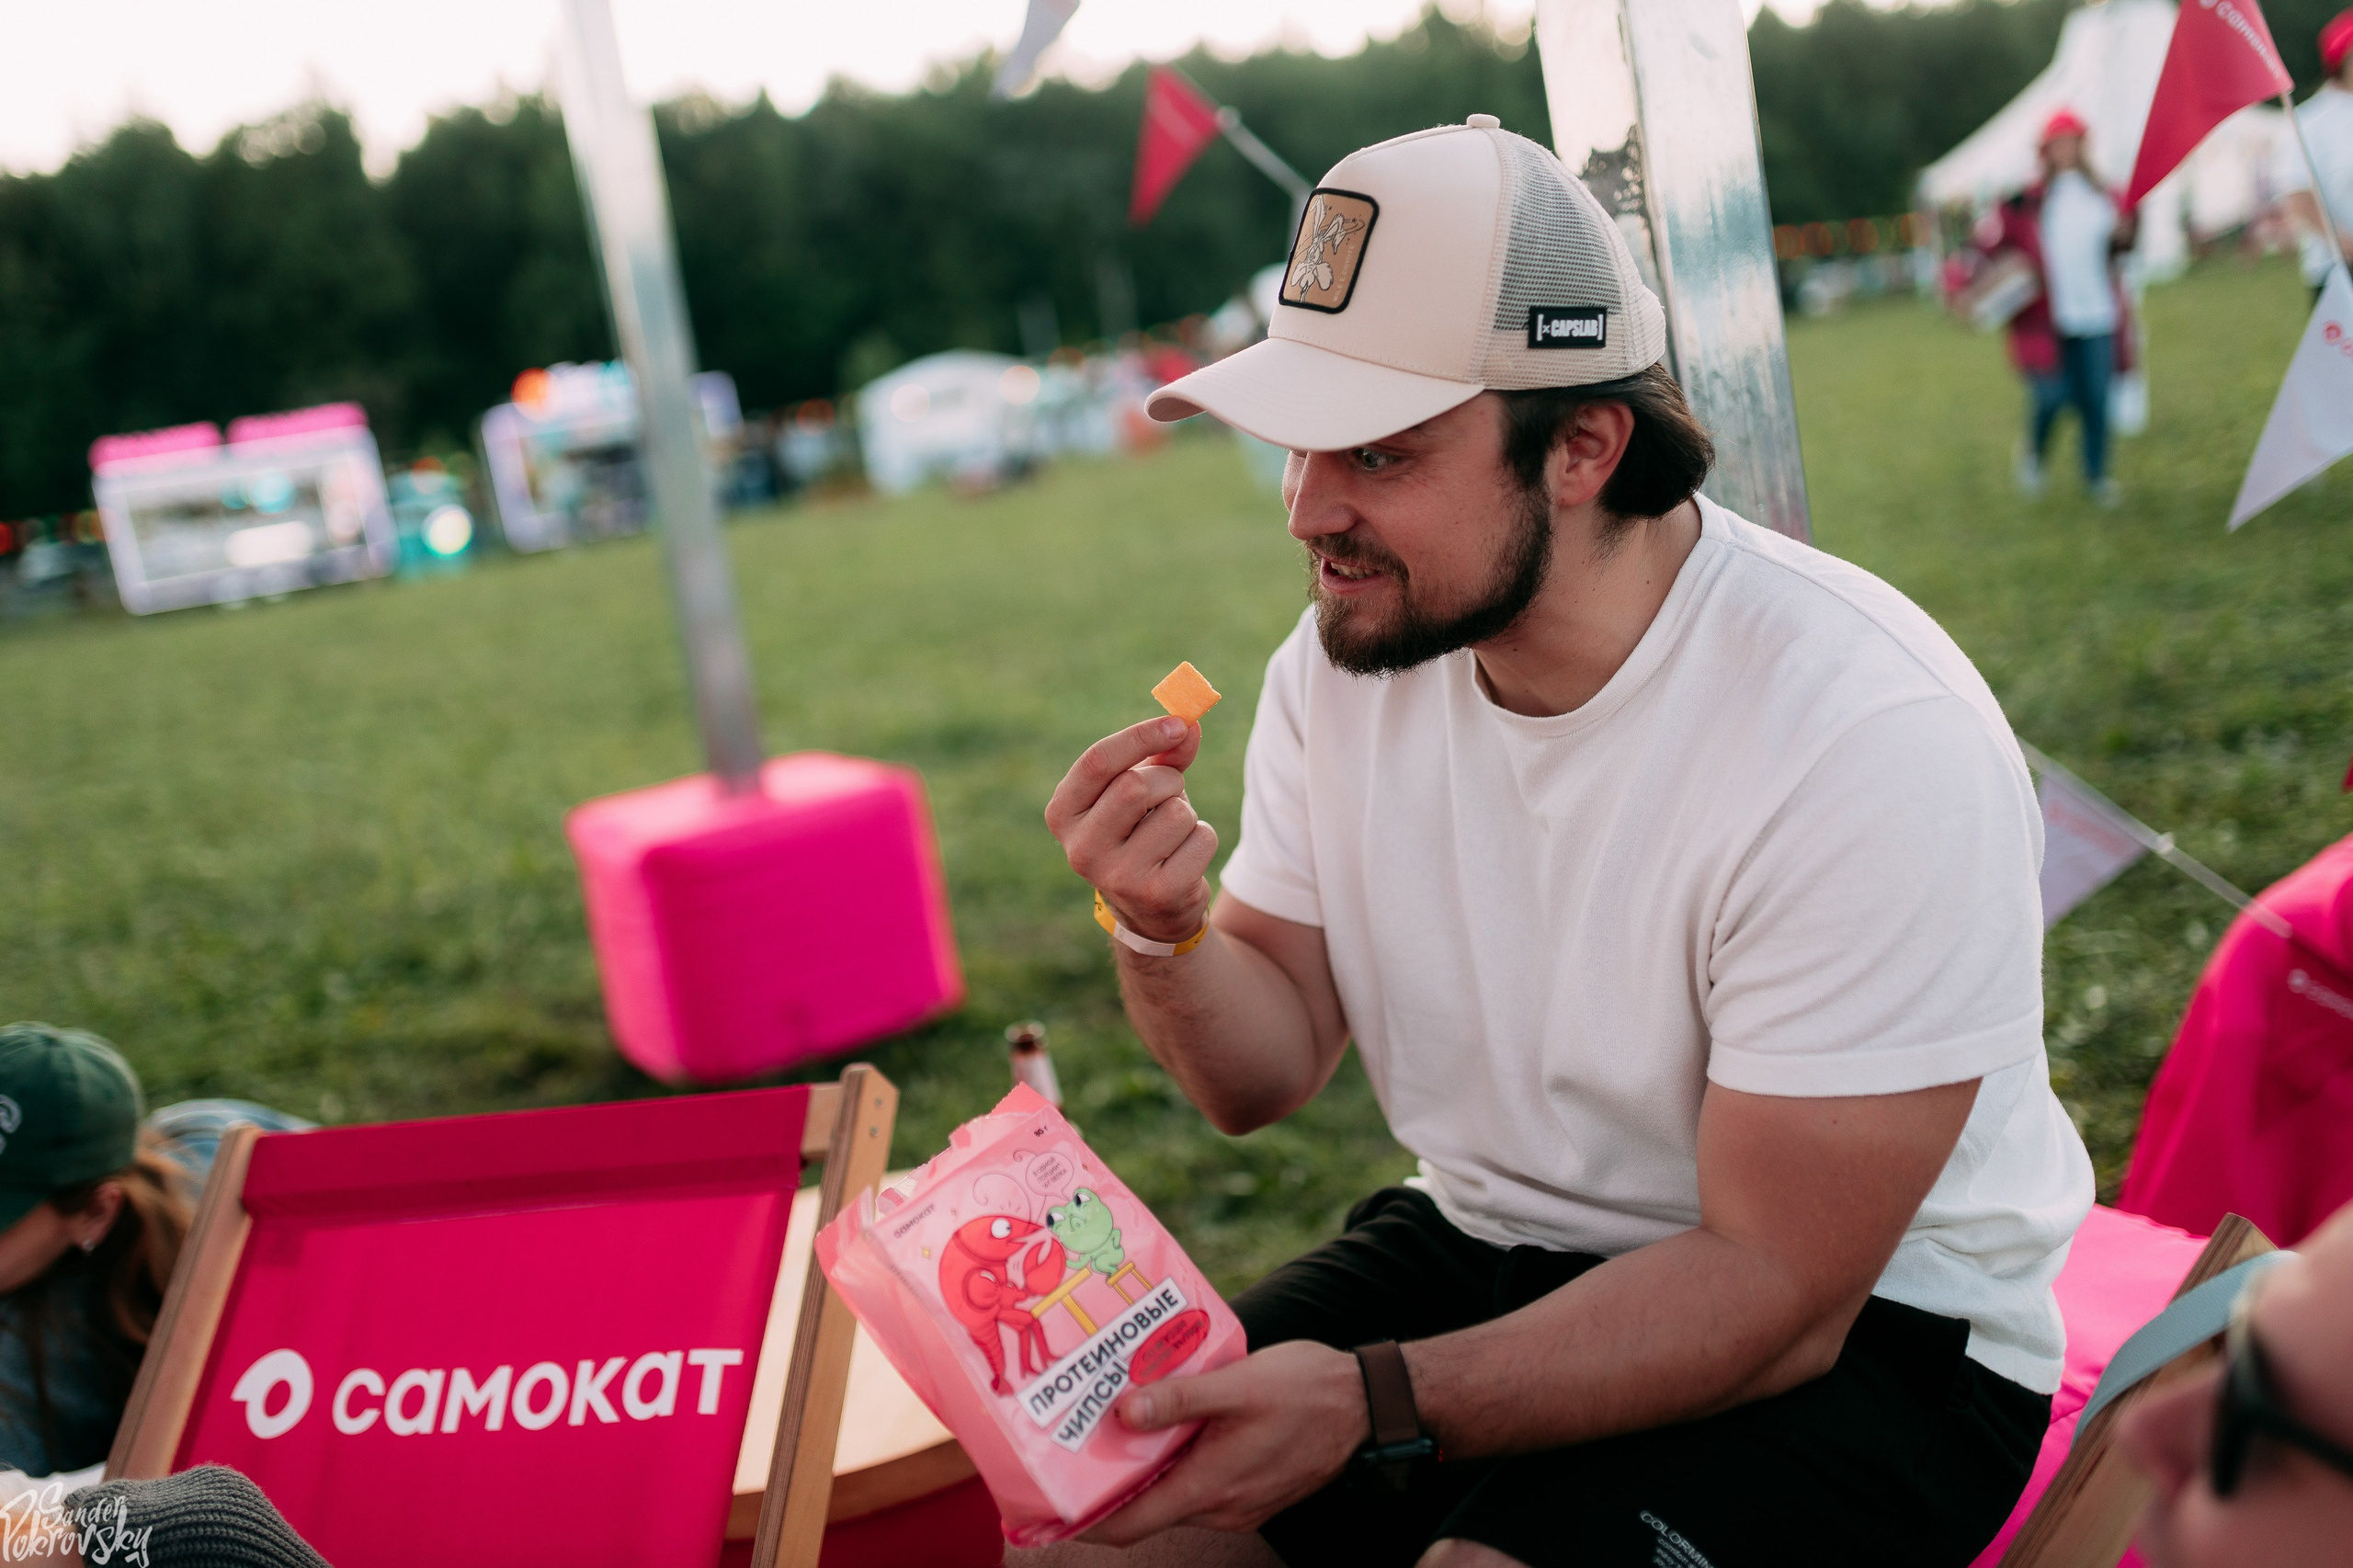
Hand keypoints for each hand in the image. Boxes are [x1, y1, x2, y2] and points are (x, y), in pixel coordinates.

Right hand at [1045, 715, 1217, 944]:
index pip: (1097, 762)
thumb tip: (1189, 724)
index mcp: (1062, 814)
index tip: (1178, 723)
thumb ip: (1164, 755)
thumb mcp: (1143, 790)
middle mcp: (1080, 849)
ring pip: (1176, 813)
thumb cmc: (1142, 831)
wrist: (1150, 908)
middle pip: (1136, 785)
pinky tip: (1183, 858)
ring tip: (1172, 834)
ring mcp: (1116, 876)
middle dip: (1167, 781)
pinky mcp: (1156, 893)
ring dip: (1187, 813)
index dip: (1140, 736)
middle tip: (1171, 793)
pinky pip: (1200, 839)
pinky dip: (1202, 839)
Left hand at [1082, 1340, 1368, 1543]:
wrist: (1367, 1402)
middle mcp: (1221, 1507)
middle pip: (1147, 1511)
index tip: (1047, 1510)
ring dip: (1145, 1472)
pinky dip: (1177, 1465)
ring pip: (1174, 1496)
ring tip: (1116, 1428)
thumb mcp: (1237, 1384)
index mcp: (1209, 1487)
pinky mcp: (1253, 1490)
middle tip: (1072, 1449)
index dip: (1084, 1522)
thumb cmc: (1305, 1389)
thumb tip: (1122, 1413)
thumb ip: (1179, 1399)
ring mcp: (1240, 1503)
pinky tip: (1170, 1426)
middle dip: (1109, 1487)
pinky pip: (1201, 1486)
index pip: (1130, 1525)